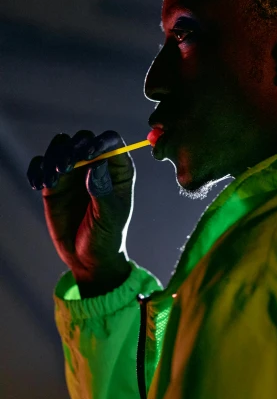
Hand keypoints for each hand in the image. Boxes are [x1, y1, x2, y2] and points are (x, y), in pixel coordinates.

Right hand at [27, 130, 134, 293]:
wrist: (88, 258)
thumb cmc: (107, 236)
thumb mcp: (109, 217)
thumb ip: (102, 190)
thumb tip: (96, 165)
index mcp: (118, 169)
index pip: (110, 141)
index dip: (99, 142)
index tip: (88, 154)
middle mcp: (96, 164)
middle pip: (82, 139)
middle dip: (71, 149)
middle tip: (64, 168)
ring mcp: (74, 172)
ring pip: (60, 147)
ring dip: (52, 158)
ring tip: (50, 182)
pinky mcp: (55, 183)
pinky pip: (42, 166)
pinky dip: (37, 170)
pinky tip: (38, 185)